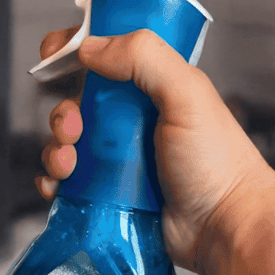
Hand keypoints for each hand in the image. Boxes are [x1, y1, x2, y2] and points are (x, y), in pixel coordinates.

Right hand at [37, 28, 271, 274]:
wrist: (222, 228)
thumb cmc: (215, 161)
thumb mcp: (187, 94)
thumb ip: (145, 58)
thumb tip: (89, 46)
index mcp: (152, 89)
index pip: (106, 57)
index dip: (74, 50)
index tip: (52, 55)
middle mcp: (132, 122)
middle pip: (76, 105)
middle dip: (62, 114)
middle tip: (72, 130)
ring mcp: (118, 161)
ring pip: (67, 145)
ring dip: (55, 150)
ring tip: (67, 166)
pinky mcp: (108, 196)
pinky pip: (67, 184)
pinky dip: (53, 182)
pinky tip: (58, 187)